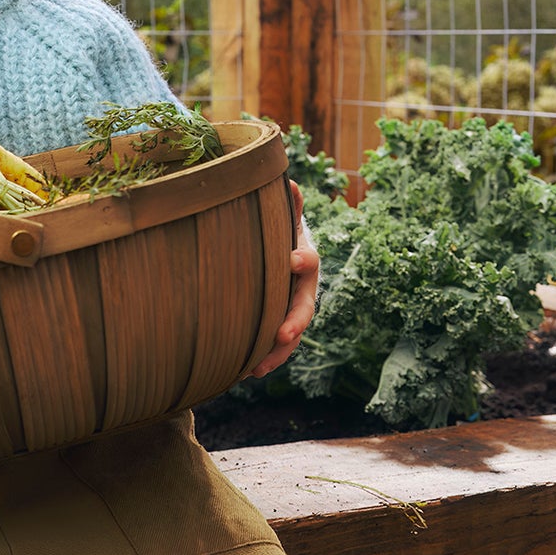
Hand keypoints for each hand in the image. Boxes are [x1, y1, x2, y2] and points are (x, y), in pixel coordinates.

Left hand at [250, 181, 318, 378]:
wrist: (278, 252)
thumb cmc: (276, 232)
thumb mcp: (281, 217)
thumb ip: (286, 205)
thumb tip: (290, 183)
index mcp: (303, 258)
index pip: (308, 260)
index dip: (302, 260)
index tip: (293, 260)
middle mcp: (302, 287)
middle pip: (303, 306)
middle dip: (295, 320)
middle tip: (283, 334)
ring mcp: (291, 307)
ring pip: (291, 332)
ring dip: (278, 351)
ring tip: (259, 368)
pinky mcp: (277, 321)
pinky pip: (275, 343)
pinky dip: (265, 356)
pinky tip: (247, 371)